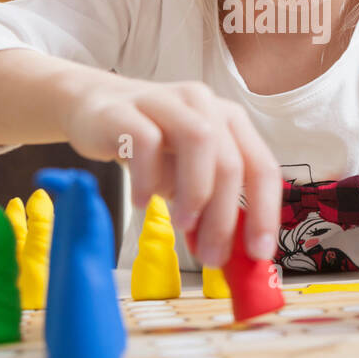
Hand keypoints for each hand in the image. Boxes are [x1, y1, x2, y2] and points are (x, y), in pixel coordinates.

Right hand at [61, 72, 279, 267]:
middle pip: (230, 161)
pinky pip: (145, 141)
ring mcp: (166, 101)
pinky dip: (148, 178)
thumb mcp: (186, 176)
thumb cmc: (150, 148)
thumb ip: (209, 207)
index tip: (259, 254)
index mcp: (229, 121)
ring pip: (198, 139)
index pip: (262, 167)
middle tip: (210, 256)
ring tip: (182, 225)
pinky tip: (142, 202)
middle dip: (224, 217)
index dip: (265, 212)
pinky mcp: (126, 110)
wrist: (93, 109)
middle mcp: (204, 104)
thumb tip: (224, 253)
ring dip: (195, 191)